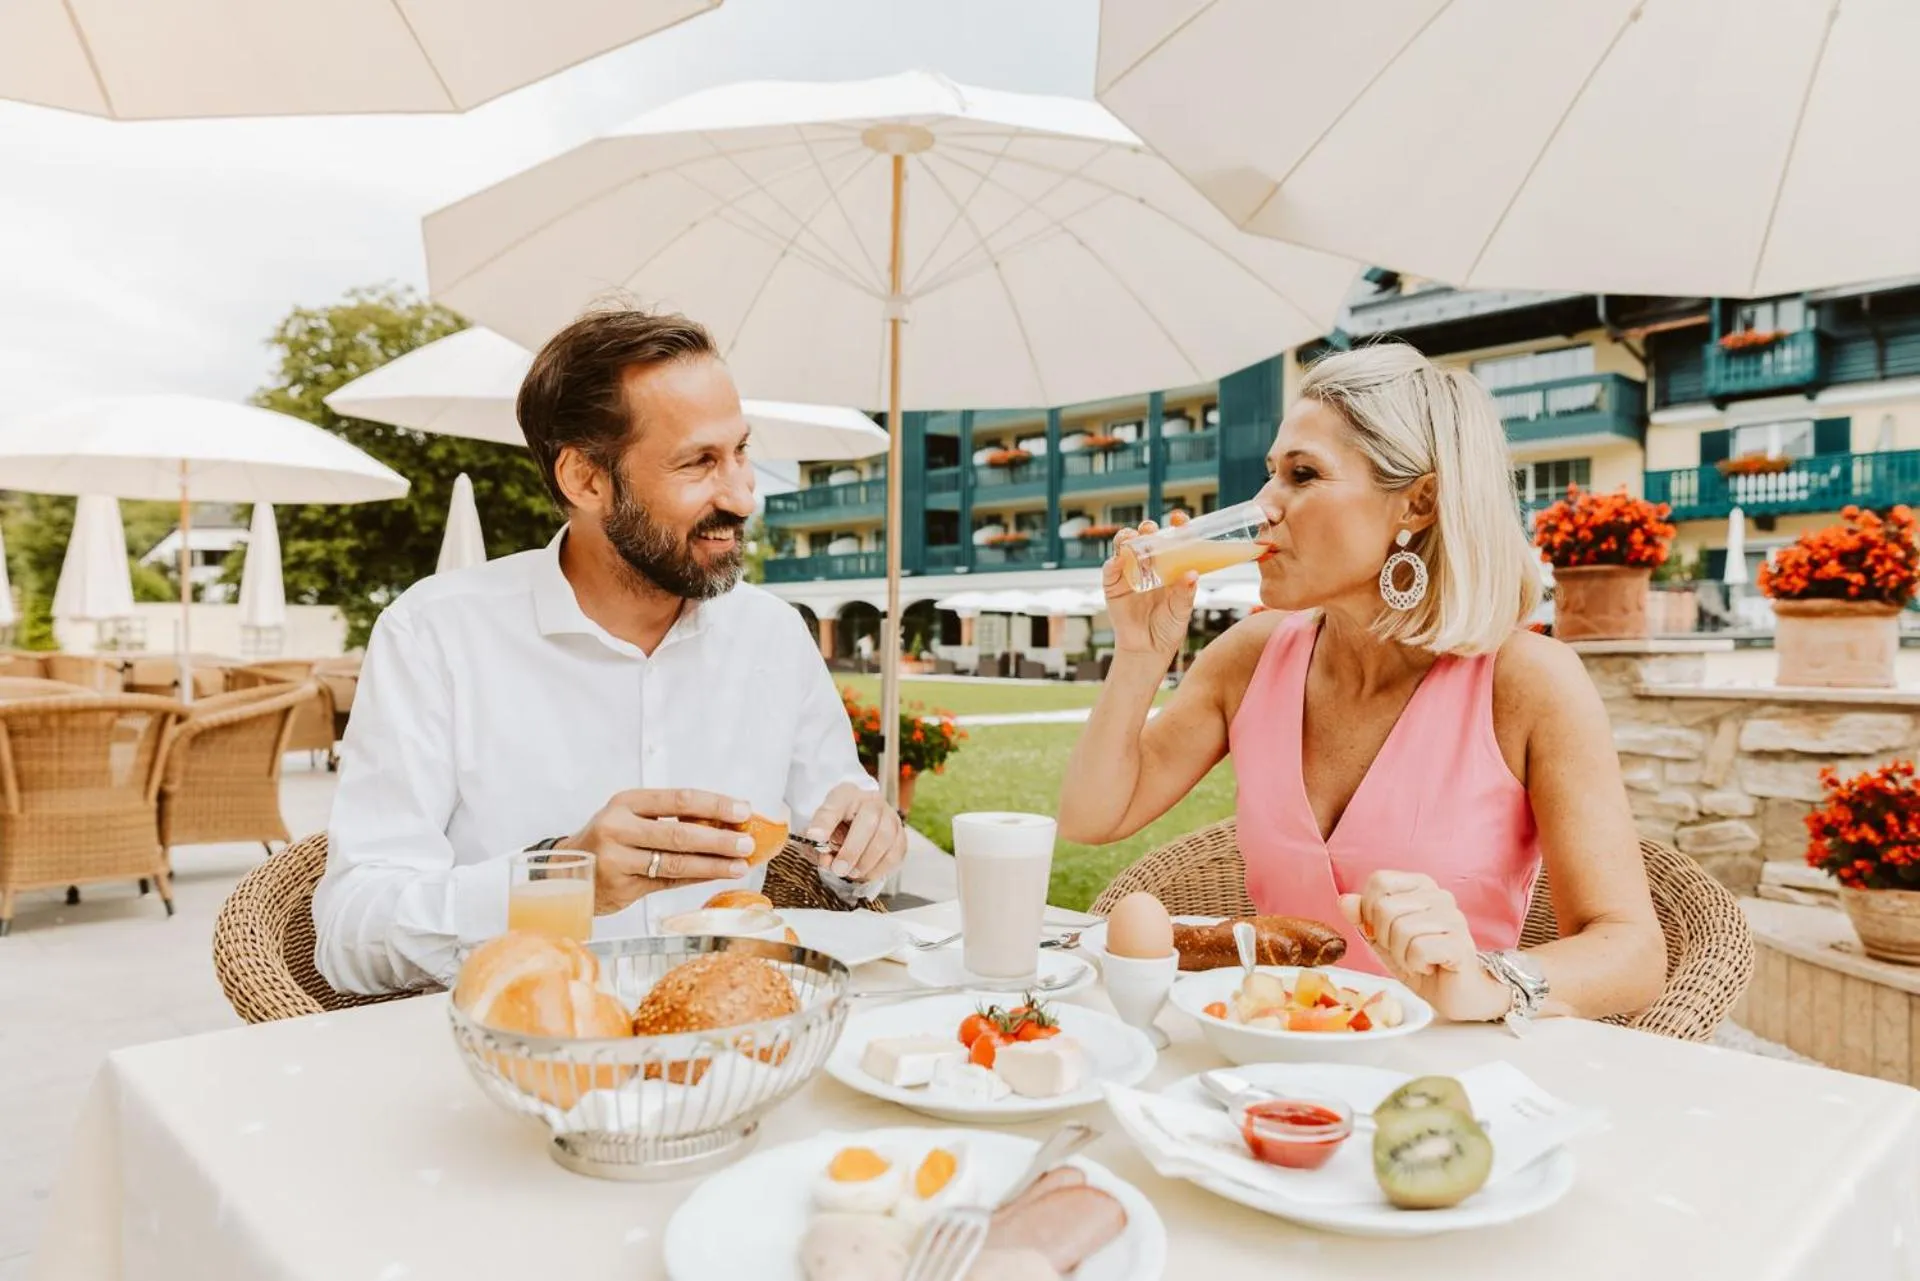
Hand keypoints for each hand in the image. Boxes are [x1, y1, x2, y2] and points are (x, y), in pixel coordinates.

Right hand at [560, 788, 756, 915]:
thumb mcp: (632, 817)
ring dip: (713, 864)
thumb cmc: (609, 839)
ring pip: (675, 863)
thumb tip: (725, 821)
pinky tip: (716, 875)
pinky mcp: (621, 887)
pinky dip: (696, 878)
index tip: (743, 810)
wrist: (566, 870)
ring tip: (740, 865)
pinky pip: (668, 882)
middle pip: (679, 834)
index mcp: (626, 802)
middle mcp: (618, 828)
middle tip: (747, 843)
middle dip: (719, 839)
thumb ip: (670, 818)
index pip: (679, 799)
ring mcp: (617, 860)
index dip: (714, 804)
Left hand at [805, 781, 906, 883]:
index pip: (836, 803)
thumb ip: (817, 847)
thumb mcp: (818, 834)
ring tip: (851, 873)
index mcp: (845, 795)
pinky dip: (880, 868)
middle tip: (838, 869)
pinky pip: (896, 852)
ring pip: (886, 837)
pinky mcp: (901, 834)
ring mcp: (890, 816)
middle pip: (869, 821)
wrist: (853, 825)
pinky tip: (865, 874)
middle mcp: (871, 801)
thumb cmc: (834, 828)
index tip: (814, 837)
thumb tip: (826, 861)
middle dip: (852, 850)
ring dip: (867, 861)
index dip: (825, 821)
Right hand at [1104, 513, 1197, 659]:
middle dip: (1148, 529)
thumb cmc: (1168, 628)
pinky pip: (1110, 568)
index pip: (1172, 540)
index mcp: (1169, 566)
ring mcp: (1129, 573)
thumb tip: (1192, 574)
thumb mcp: (1181, 610)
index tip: (1179, 518)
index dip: (1175, 526)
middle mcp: (1148, 565)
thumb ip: (1185, 593)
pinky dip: (1114, 561)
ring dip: (1127, 538)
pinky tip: (1120, 559)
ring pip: (1125, 547)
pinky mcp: (1113, 585)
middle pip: (1146, 538)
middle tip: (1152, 529)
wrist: (1148, 649)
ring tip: (1133, 539)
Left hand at [1338, 871, 1510, 1022]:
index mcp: (1421, 886)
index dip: (1369, 910)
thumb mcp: (1384, 939)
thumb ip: (1364, 917)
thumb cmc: (1422, 962)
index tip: (1384, 931)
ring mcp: (1453, 918)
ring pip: (1400, 929)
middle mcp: (1440, 895)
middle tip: (1405, 951)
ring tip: (1419, 961)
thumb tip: (1344, 900)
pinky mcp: (1459, 943)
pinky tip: (1430, 967)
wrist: (1456, 994)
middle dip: (1385, 938)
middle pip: (1385, 907)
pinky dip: (1416, 964)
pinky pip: (1418, 949)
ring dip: (1401, 955)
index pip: (1379, 880)